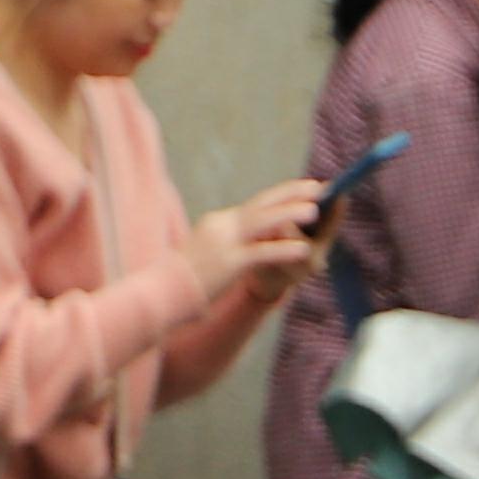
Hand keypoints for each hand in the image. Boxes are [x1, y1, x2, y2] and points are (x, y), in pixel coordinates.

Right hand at [193, 181, 329, 298]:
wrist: (159, 293)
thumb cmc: (183, 277)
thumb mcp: (208, 250)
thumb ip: (229, 240)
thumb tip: (249, 238)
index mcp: (219, 222)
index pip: (256, 204)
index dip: (282, 195)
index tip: (303, 188)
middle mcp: (222, 226)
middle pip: (262, 204)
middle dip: (291, 194)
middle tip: (318, 186)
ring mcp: (224, 243)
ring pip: (263, 223)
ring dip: (290, 214)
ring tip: (315, 210)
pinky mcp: (227, 264)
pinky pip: (261, 253)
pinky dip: (284, 249)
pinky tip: (304, 249)